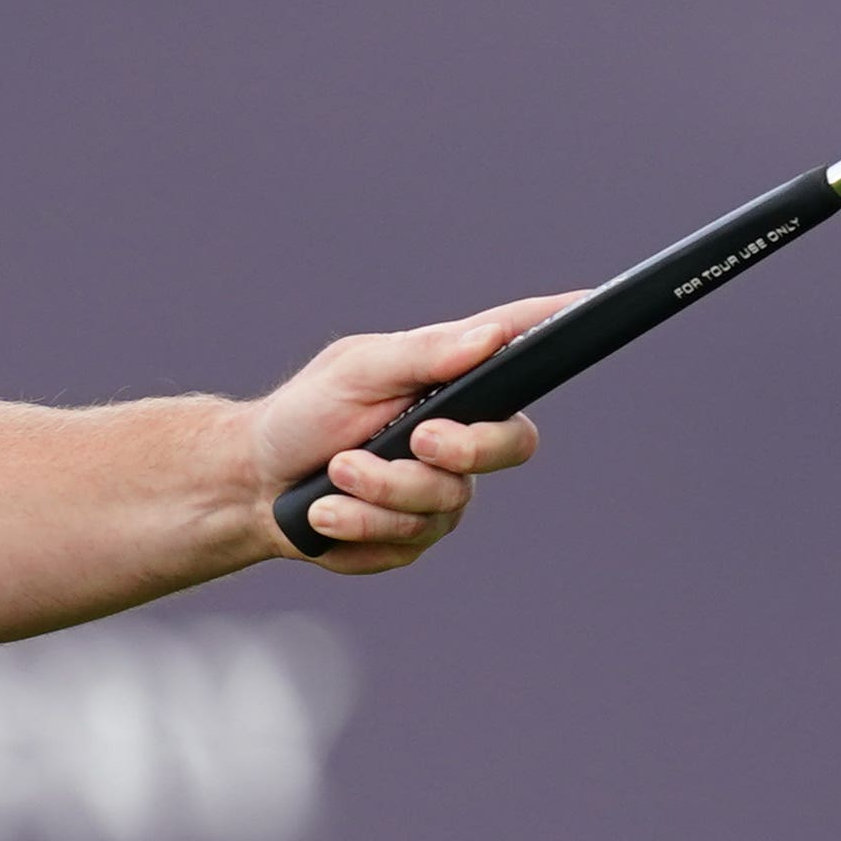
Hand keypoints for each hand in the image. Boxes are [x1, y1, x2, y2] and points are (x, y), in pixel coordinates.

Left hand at [248, 296, 568, 574]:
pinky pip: (408, 540)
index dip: (557, 327)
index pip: (517, 349)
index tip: (586, 300)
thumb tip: (490, 335)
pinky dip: (358, 524)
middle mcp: (461, 436)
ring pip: (445, 502)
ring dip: (378, 490)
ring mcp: (445, 490)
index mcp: (451, 381)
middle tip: (415, 440)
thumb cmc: (305, 414)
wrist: (254, 485)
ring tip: (334, 473)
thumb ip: (422, 354)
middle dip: (460, 450)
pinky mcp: (417, 536)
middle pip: (512, 445)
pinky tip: (327, 512)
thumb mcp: (354, 371)